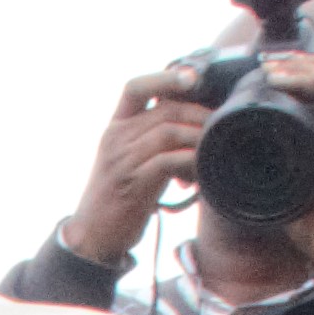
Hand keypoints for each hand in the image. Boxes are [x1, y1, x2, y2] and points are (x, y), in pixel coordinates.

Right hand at [59, 70, 210, 268]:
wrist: (92, 237)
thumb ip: (153, 140)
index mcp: (115, 127)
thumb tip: (197, 129)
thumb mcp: (132, 160)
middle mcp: (116, 137)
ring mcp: (121, 159)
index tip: (193, 78)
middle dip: (199, 115)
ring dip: (199, 140)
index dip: (165, 77)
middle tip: (221, 128)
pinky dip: (190, 162)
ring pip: (169, 132)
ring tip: (214, 153)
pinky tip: (201, 174)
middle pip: (165, 109)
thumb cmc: (119, 199)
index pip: (136, 87)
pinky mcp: (131, 182)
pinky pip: (168, 161)